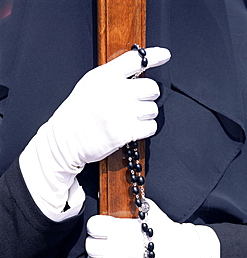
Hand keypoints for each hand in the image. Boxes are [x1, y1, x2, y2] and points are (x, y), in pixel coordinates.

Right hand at [46, 47, 170, 169]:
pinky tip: (134, 129)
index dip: (154, 55)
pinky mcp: (125, 132)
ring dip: (146, 114)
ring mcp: (121, 113)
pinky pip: (150, 127)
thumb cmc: (77, 113)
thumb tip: (137, 72)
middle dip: (148, 95)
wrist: (65, 139)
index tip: (165, 56)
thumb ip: (112, 77)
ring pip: (153, 109)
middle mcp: (115, 92)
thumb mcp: (90, 85)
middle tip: (138, 101)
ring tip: (132, 118)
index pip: (136, 59)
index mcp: (105, 76)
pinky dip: (145, 129)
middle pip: (152, 87)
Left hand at [86, 199, 217, 257]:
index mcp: (122, 230)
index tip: (100, 228)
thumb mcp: (151, 211)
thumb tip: (126, 195)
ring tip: (105, 257)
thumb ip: (135, 204)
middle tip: (104, 243)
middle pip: (90, 245)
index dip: (96, 226)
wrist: (182, 255)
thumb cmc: (166, 233)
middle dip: (96, 243)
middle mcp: (118, 249)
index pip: (93, 226)